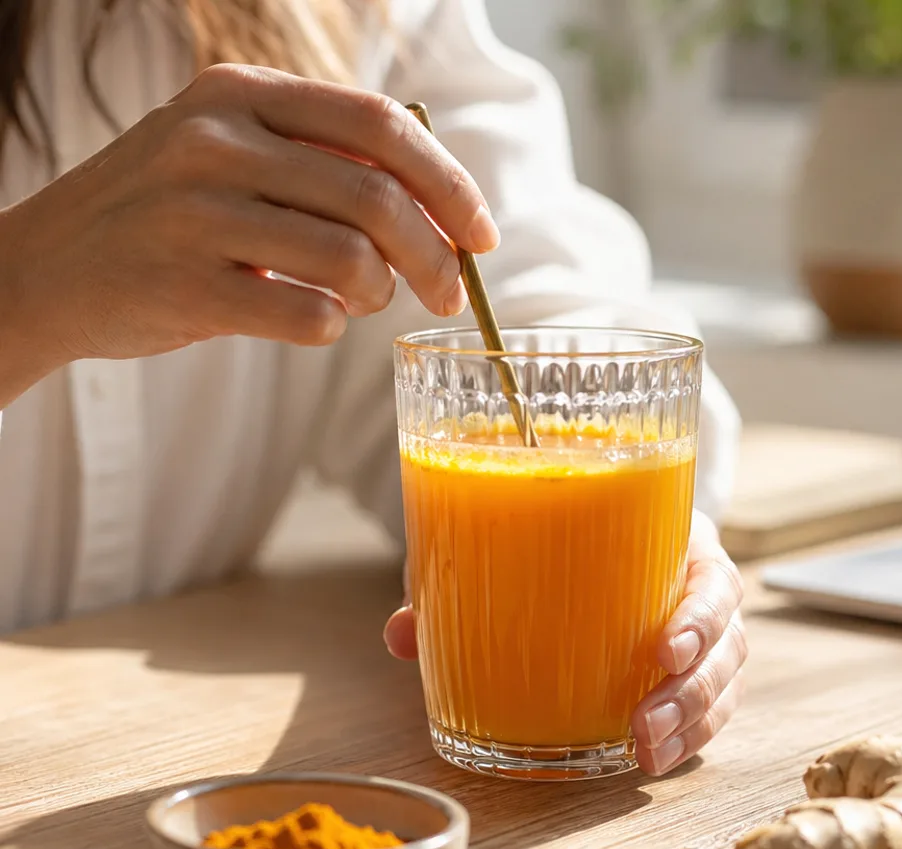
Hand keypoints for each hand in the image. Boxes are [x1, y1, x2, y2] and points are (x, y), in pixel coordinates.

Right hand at [0, 64, 494, 403]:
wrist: (45, 270)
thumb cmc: (171, 215)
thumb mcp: (234, 154)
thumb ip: (325, 161)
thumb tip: (445, 204)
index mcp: (241, 93)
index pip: (383, 124)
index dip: (449, 184)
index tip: (481, 234)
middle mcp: (213, 140)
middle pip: (378, 198)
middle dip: (435, 256)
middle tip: (448, 292)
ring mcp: (192, 211)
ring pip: (351, 259)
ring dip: (379, 294)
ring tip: (361, 300)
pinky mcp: (181, 285)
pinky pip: (308, 315)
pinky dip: (332, 328)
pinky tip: (312, 319)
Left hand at [384, 510, 748, 775]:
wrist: (597, 527)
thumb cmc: (565, 533)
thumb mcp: (520, 541)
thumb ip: (466, 579)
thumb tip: (402, 635)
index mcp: (680, 541)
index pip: (713, 577)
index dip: (701, 616)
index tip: (662, 649)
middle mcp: (703, 587)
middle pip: (729, 642)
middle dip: (693, 690)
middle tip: (642, 724)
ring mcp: (708, 634)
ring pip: (726, 683)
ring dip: (693, 724)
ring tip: (647, 753)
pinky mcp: (697, 671)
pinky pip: (713, 709)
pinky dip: (690, 738)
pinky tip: (656, 759)